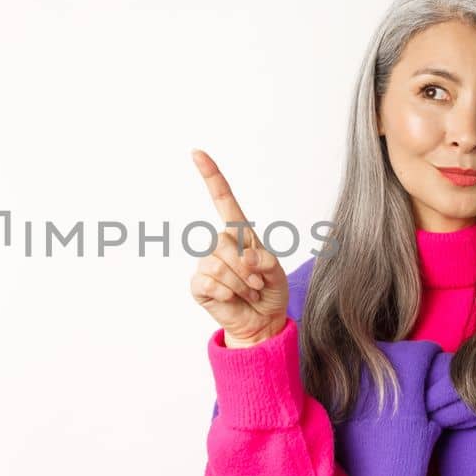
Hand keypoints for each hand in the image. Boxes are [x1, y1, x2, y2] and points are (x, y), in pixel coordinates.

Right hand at [188, 149, 289, 348]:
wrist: (262, 322)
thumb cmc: (270, 293)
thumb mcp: (278, 273)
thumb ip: (267, 261)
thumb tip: (245, 257)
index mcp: (240, 234)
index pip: (222, 199)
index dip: (211, 176)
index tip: (197, 153)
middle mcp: (219, 245)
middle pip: (222, 241)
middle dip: (246, 266)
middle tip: (257, 283)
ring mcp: (206, 264)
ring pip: (217, 263)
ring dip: (240, 282)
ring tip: (248, 292)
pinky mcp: (198, 285)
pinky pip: (208, 282)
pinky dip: (227, 292)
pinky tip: (232, 298)